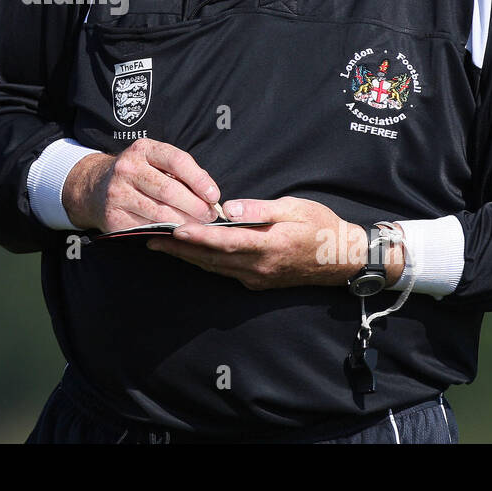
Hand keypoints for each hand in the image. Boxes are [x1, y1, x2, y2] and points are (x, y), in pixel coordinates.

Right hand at [61, 138, 221, 233]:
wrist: (96, 187)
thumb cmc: (139, 174)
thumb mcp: (156, 161)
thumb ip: (182, 172)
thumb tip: (211, 195)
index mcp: (143, 149)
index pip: (177, 161)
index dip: (199, 180)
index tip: (214, 195)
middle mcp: (128, 168)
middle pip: (169, 190)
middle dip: (195, 206)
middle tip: (210, 216)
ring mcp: (118, 193)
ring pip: (160, 212)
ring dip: (185, 222)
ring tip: (198, 225)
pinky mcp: (114, 216)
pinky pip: (147, 227)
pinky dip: (166, 232)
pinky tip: (177, 232)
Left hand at [144, 196, 404, 289]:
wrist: (342, 259)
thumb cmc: (320, 226)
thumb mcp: (294, 208)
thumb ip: (259, 209)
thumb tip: (228, 208)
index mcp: (267, 245)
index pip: (224, 241)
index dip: (196, 236)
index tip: (172, 229)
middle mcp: (258, 266)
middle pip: (210, 258)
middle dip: (178, 247)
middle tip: (148, 237)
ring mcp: (256, 278)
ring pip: (213, 267)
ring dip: (185, 256)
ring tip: (158, 244)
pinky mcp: (257, 282)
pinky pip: (223, 272)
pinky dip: (203, 262)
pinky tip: (187, 253)